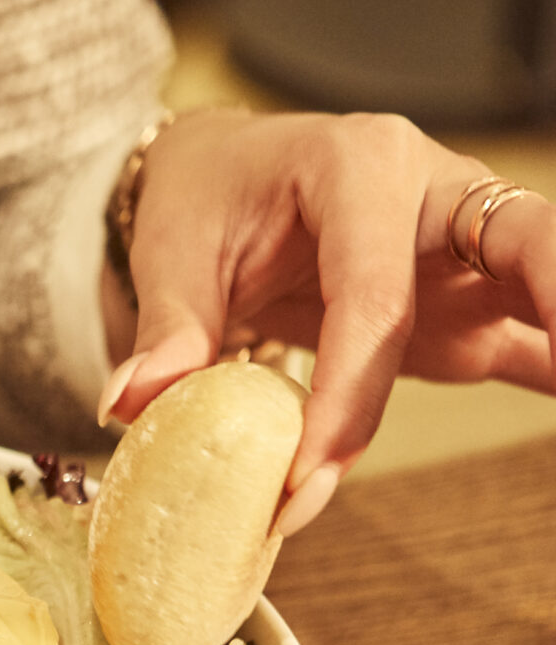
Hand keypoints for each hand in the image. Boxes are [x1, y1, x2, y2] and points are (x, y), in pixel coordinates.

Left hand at [98, 108, 555, 535]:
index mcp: (356, 165)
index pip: (371, 295)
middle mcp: (433, 192)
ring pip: (540, 281)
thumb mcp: (172, 250)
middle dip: (555, 298)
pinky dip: (554, 365)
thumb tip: (132, 402)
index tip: (307, 479)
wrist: (225, 174)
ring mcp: (464, 245)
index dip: (346, 396)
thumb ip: (168, 328)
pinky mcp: (474, 297)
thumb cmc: (205, 199)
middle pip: (522, 243)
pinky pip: (531, 335)